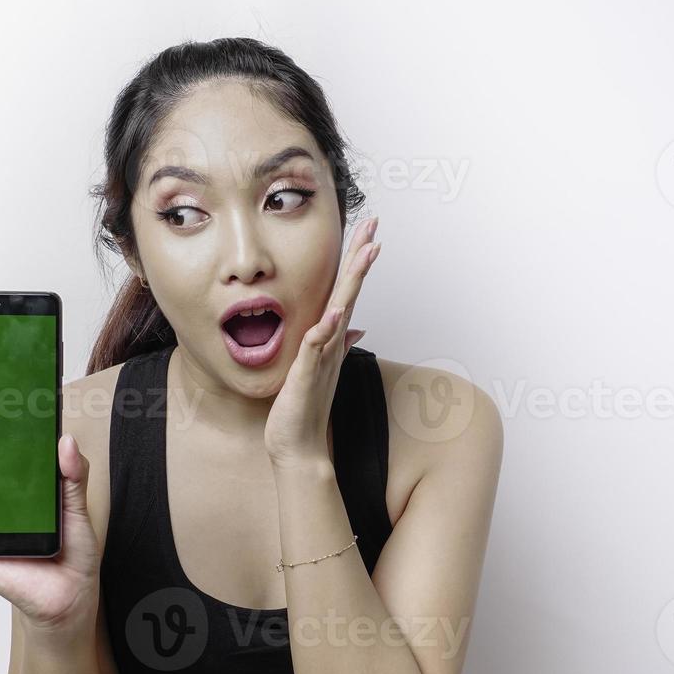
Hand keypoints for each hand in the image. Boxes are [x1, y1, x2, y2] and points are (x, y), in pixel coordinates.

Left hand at [264, 216, 381, 466]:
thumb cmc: (303, 409)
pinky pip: (316, 350)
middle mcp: (331, 345)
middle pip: (349, 293)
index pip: (345, 292)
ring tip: (365, 254)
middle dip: (361, 259)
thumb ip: (334, 344)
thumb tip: (352, 326)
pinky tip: (331, 314)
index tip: (368, 233)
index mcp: (330, 340)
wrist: (298, 447)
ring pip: (339, 313)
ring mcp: (322, 359)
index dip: (356, 262)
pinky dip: (324, 332)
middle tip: (375, 226)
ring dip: (352, 284)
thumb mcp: (316, 368)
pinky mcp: (307, 377)